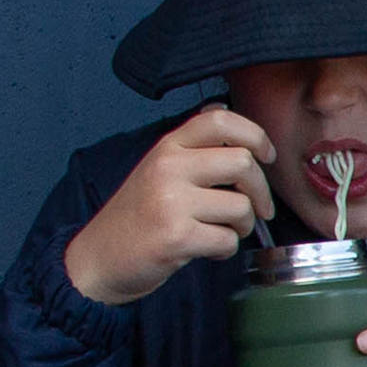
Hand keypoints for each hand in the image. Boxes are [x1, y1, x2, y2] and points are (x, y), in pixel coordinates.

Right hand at [60, 105, 276, 306]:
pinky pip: (228, 240)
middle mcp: (168, 167)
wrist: (100, 257)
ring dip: (242, 226)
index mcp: (168, 147)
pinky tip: (206, 249)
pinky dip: (225, 250)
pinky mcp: (175, 236)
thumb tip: (225, 109)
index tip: (266, 156)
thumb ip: (193, 145)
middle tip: (257, 210)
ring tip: (221, 231)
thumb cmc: (139, 215)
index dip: (256, 136)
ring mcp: (170, 201)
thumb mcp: (159, 168)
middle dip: (261, 192)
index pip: (220, 120)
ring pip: (241, 207)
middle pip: (243, 163)